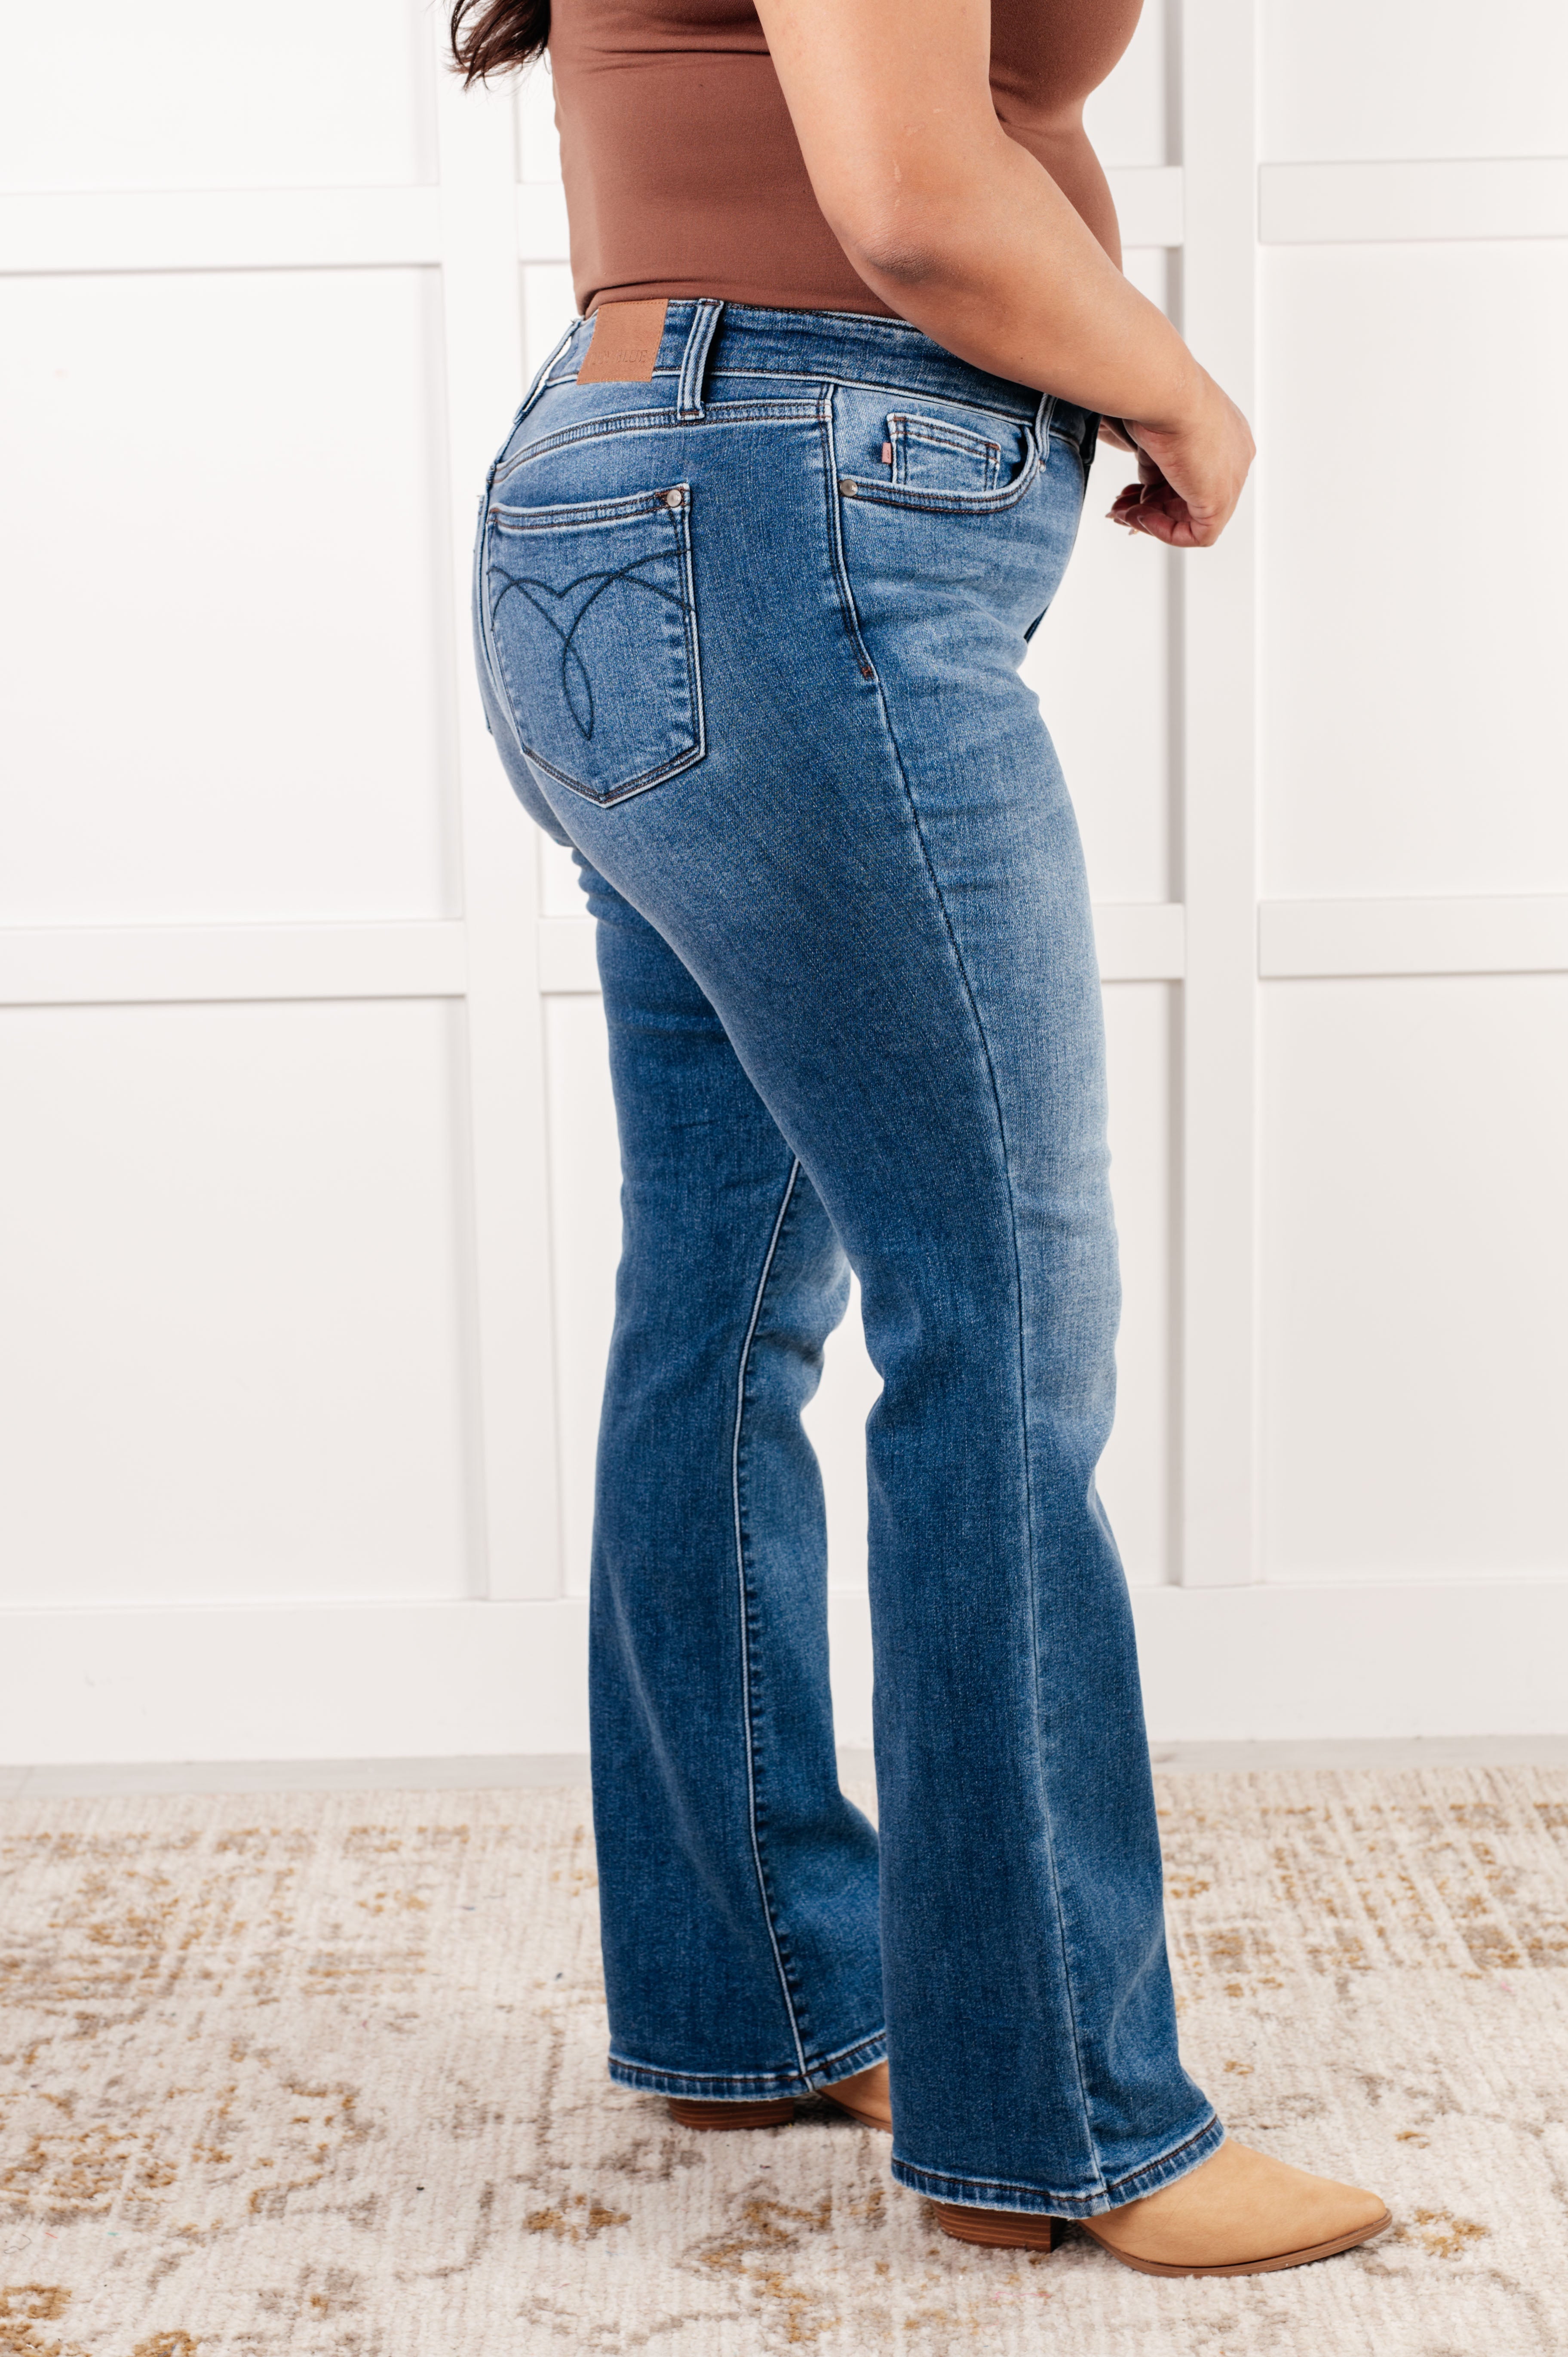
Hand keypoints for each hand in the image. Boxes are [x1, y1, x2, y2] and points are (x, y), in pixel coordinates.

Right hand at [1106, 374, 1254, 547]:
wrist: (1165, 391)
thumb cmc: (1158, 396)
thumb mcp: (1155, 434)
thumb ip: (1155, 465)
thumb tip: (1144, 488)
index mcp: (1226, 434)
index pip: (1194, 475)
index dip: (1158, 489)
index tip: (1130, 492)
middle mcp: (1234, 456)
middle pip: (1191, 498)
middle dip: (1151, 507)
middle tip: (1121, 508)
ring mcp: (1232, 478)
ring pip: (1192, 518)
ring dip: (1152, 520)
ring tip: (1123, 513)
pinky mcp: (1220, 500)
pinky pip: (1197, 534)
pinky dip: (1164, 532)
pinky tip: (1140, 517)